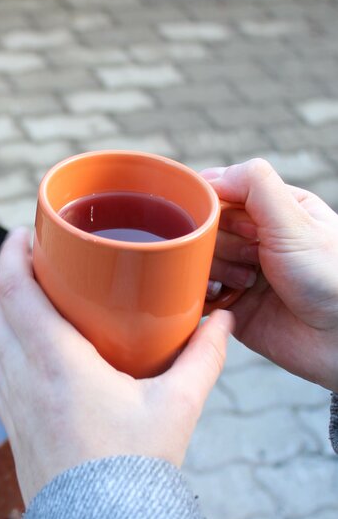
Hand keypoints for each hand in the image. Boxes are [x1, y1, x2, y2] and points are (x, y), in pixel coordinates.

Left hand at [0, 228, 232, 505]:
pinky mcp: (9, 420)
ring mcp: (10, 398)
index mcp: (54, 361)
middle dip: (3, 272)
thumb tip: (221, 322)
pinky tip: (24, 341)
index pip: (14, 291)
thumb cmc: (133, 469)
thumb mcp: (176, 407)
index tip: (21, 233)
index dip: (10, 254)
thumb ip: (202, 359)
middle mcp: (21, 374)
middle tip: (28, 256)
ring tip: (26, 291)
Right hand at [202, 159, 337, 391]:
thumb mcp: (295, 221)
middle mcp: (255, 237)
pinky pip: (194, 291)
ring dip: (216, 270)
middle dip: (222, 244)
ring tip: (247, 284)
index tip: (244, 229)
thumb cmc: (330, 279)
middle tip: (253, 259)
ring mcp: (239, 269)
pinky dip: (202, 294)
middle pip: (204, 227)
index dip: (219, 209)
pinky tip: (226, 299)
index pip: (220, 193)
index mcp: (274, 209)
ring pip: (195, 258)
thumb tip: (209, 175)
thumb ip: (255, 186)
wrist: (337, 343)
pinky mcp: (228, 302)